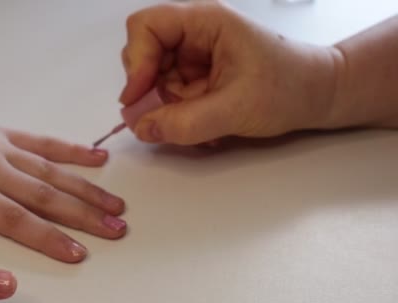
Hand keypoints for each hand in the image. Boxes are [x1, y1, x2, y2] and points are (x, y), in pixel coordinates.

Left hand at [0, 90, 126, 262]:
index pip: (13, 218)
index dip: (48, 236)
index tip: (77, 252)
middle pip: (44, 195)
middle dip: (83, 216)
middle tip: (115, 231)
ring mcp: (0, 147)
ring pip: (51, 171)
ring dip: (87, 189)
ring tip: (116, 206)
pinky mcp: (2, 133)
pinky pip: (42, 142)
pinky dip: (72, 150)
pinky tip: (98, 158)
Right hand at [119, 1, 341, 144]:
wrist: (318, 95)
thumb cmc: (289, 88)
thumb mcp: (236, 109)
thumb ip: (186, 123)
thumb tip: (141, 129)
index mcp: (204, 22)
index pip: (146, 26)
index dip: (135, 60)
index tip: (137, 97)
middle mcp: (193, 34)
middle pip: (142, 53)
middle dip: (146, 89)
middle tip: (161, 117)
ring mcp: (193, 57)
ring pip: (153, 80)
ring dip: (163, 107)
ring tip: (194, 125)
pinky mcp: (196, 77)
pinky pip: (168, 95)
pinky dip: (176, 115)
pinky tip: (202, 126)